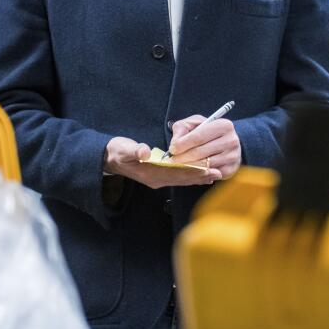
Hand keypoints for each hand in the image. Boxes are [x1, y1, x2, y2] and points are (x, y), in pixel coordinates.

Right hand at [103, 135, 221, 188]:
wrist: (110, 159)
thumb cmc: (118, 152)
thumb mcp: (124, 149)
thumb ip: (135, 150)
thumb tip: (145, 151)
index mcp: (150, 173)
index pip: (175, 173)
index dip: (191, 171)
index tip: (207, 169)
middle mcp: (156, 180)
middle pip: (182, 178)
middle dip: (200, 176)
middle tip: (218, 173)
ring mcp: (158, 180)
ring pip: (182, 179)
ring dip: (199, 177)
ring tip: (215, 175)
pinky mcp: (159, 177)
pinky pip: (179, 178)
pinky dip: (192, 177)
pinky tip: (203, 176)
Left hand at [168, 114, 242, 178]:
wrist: (226, 142)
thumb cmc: (207, 132)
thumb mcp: (194, 124)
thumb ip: (182, 129)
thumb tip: (175, 144)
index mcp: (223, 125)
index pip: (198, 137)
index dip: (183, 144)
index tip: (172, 149)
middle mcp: (231, 140)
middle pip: (200, 152)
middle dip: (183, 157)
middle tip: (172, 161)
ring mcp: (232, 156)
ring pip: (204, 165)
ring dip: (189, 167)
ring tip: (179, 165)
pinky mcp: (230, 170)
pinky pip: (209, 175)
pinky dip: (198, 174)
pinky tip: (191, 170)